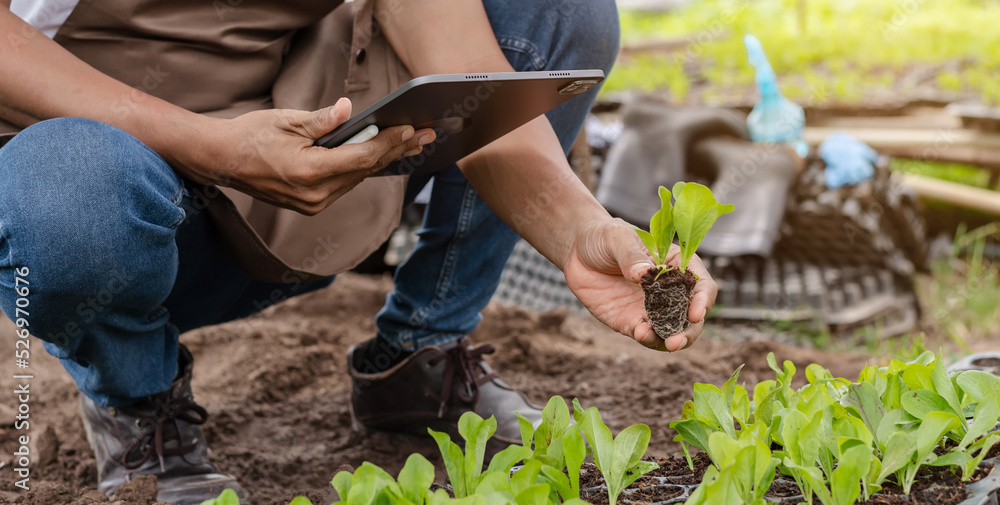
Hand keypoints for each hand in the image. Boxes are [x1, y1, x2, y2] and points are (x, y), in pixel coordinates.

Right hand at [180, 98, 435, 214]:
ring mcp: (314, 204)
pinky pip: (346, 185)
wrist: (222, 161)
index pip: (360, 158)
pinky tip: (382, 156)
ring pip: (358, 179)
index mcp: (308, 173)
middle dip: (396, 150)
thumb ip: (321, 120)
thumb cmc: (250, 135)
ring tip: (412, 143)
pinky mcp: (312, 206)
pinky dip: (364, 168)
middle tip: (425, 135)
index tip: (410, 128)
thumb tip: (348, 110)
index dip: (388, 143)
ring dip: (384, 160)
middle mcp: (315, 195)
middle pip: (365, 170)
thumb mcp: (286, 120)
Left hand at [563, 218, 717, 351]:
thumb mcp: (617, 237)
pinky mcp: (631, 321)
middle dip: (690, 331)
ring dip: (672, 340)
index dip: (702, 300)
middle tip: (678, 341)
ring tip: (665, 344)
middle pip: (691, 315)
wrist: (576, 252)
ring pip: (672, 330)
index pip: (701, 285)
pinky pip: (645, 334)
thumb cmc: (603, 237)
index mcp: (676, 265)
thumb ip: (630, 254)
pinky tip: (640, 333)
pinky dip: (647, 338)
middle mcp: (669, 290)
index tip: (696, 313)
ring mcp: (651, 308)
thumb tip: (643, 273)